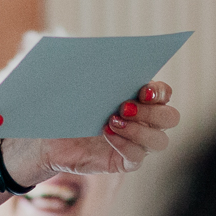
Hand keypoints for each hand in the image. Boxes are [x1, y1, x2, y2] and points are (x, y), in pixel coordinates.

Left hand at [13, 81, 178, 180]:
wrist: (44, 135)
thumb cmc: (62, 104)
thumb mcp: (73, 82)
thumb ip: (88, 66)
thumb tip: (93, 53)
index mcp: (137, 97)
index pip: (164, 93)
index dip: (160, 91)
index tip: (142, 89)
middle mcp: (143, 120)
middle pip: (170, 117)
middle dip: (153, 112)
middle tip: (125, 106)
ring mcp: (135, 142)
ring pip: (160, 140)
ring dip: (141, 131)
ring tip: (112, 121)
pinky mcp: (123, 162)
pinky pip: (138, 158)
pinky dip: (125, 146)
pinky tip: (106, 134)